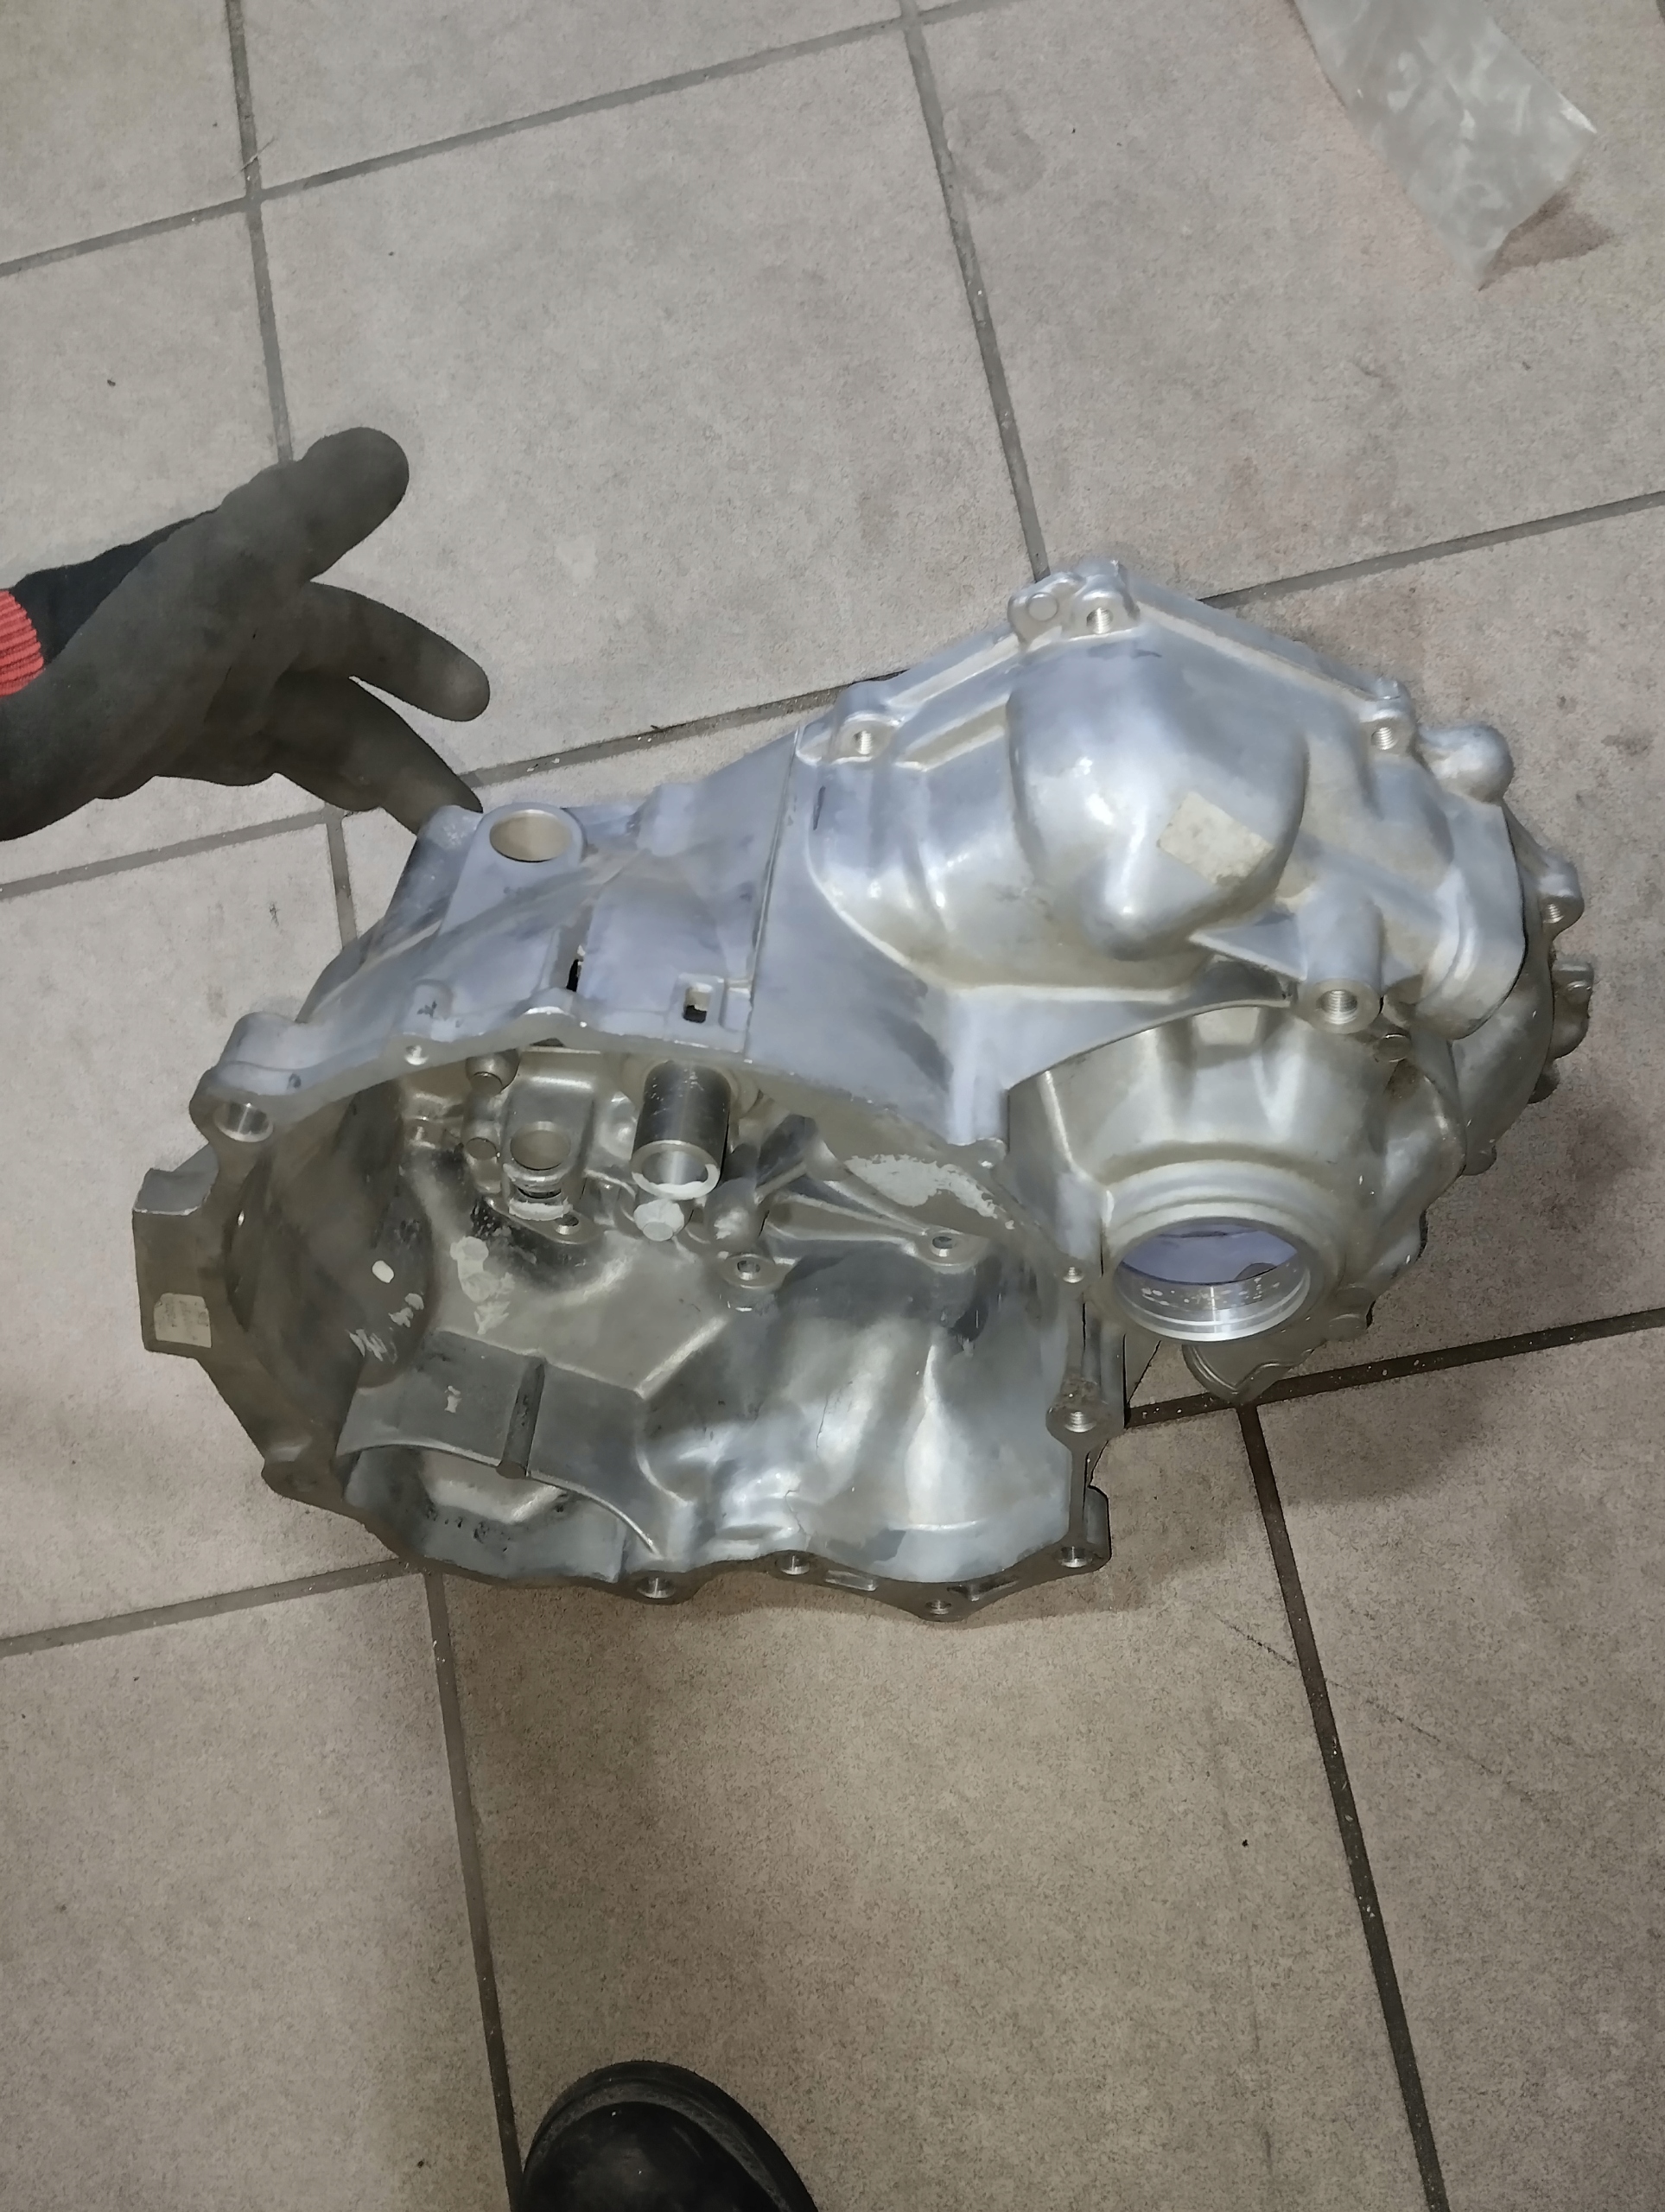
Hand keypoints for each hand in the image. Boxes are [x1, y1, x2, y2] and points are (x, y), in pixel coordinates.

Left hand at [0, 428, 488, 839]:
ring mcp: (193, 698)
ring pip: (300, 734)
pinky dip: (295, 776)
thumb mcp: (231, 574)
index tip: (478, 704)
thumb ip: (307, 516)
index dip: (417, 662)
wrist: (21, 725)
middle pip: (336, 698)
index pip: (354, 630)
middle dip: (405, 752)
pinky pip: (246, 758)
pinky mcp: (154, 746)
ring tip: (414, 825)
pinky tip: (319, 799)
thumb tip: (390, 450)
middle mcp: (231, 646)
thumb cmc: (130, 659)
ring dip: (362, 770)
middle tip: (464, 815)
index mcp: (256, 604)